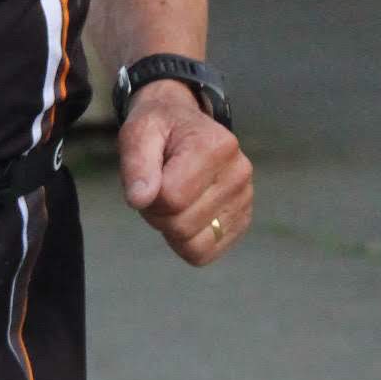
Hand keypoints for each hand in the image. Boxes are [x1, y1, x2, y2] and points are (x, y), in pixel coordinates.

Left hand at [117, 87, 251, 265]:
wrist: (184, 126)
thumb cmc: (160, 130)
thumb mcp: (138, 134)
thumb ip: (136, 164)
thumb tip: (140, 199)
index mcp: (216, 146)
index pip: (171, 198)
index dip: (148, 196)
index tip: (149, 178)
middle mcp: (239, 172)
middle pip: (182, 225)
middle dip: (158, 214)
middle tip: (158, 189)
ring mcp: (245, 198)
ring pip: (194, 244)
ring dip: (171, 228)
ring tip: (173, 199)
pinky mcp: (242, 219)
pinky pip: (206, 253)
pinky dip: (186, 241)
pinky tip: (185, 214)